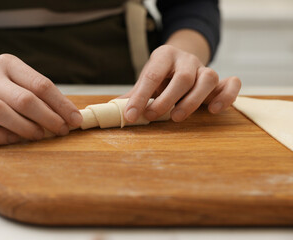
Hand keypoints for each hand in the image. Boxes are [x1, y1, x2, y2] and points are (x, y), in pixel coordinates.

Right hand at [0, 54, 81, 144]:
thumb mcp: (17, 78)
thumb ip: (39, 93)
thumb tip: (69, 115)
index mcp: (8, 64)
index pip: (41, 84)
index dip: (61, 104)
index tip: (75, 119)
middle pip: (23, 99)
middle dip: (48, 118)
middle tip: (62, 130)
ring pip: (0, 112)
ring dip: (25, 127)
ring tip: (40, 135)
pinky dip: (0, 137)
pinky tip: (14, 139)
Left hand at [121, 45, 240, 122]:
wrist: (180, 64)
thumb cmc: (161, 77)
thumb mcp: (146, 82)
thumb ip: (134, 95)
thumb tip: (116, 111)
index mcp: (164, 55)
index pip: (152, 75)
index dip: (140, 97)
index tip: (131, 116)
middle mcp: (187, 59)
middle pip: (183, 78)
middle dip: (166, 100)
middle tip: (152, 116)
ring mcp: (205, 68)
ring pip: (209, 78)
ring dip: (193, 101)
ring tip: (177, 118)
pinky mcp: (220, 80)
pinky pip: (232, 83)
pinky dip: (227, 96)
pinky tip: (214, 110)